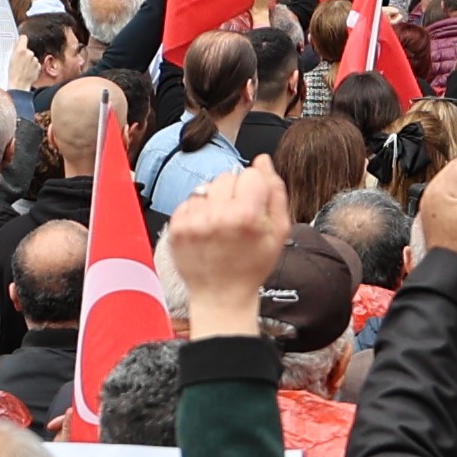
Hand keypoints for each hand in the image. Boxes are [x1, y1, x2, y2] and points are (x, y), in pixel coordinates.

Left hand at [164, 165, 288, 336]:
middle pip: (227, 176)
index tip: (254, 207)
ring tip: (220, 226)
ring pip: (206, 186)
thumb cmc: (252, 266)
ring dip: (214, 201)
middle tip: (236, 219)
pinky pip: (189, 201)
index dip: (255, 189)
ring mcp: (194, 222)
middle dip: (234, 193)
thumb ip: (275, 191)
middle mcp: (217, 216)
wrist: (221, 296)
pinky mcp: (176, 227)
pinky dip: (198, 212)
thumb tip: (263, 160)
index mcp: (246, 215)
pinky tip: (206, 232)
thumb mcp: (280, 231)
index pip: (250, 174)